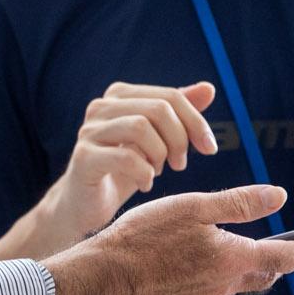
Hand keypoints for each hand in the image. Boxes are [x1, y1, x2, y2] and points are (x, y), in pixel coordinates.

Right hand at [35, 83, 219, 253]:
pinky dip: (144, 173)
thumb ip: (179, 114)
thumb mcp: (157, 141)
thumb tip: (208, 88)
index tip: (209, 148)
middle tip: (180, 164)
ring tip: (158, 171)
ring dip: (160, 154)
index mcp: (120, 96)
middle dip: (180, 139)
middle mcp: (101, 106)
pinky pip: (126, 158)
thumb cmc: (124, 171)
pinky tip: (144, 183)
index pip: (170, 96)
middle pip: (158, 108)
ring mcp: (89, 131)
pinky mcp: (83, 157)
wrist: (86, 206)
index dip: (196, 122)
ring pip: (140, 127)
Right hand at [44, 185, 293, 294]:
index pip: (287, 257)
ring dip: (254, 264)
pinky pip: (218, 286)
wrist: (106, 276)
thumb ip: (240, 203)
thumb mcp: (195, 207)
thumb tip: (281, 196)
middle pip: (268, 274)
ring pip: (242, 281)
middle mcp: (225, 284)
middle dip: (285, 259)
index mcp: (233, 259)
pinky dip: (226, 270)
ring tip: (252, 242)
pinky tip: (209, 253)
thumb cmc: (146, 235)